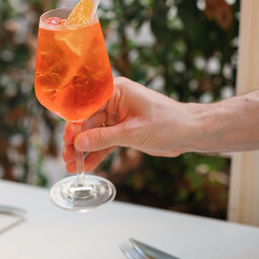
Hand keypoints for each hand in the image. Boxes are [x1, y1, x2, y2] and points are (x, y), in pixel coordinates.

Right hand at [62, 77, 192, 172]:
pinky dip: (97, 153)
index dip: (75, 125)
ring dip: (84, 150)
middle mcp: (115, 101)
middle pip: (88, 121)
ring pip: (94, 134)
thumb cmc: (169, 123)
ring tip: (72, 166)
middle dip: (77, 141)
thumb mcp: (132, 132)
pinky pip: (105, 142)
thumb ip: (103, 138)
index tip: (67, 141)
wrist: (191, 132)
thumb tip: (79, 143)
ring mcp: (118, 116)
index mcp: (116, 91)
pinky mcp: (123, 130)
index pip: (87, 106)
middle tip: (67, 157)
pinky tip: (86, 166)